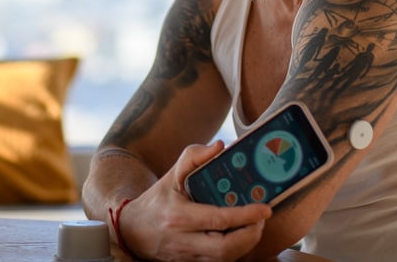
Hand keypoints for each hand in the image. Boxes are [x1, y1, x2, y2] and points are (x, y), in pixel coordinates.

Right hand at [116, 141, 272, 260]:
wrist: (132, 231)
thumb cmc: (156, 201)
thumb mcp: (171, 176)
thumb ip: (194, 157)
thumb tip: (220, 147)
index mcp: (178, 217)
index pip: (218, 220)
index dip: (245, 215)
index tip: (264, 208)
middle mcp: (183, 240)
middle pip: (225, 248)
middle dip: (250, 235)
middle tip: (262, 219)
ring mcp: (187, 256)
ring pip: (224, 259)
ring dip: (245, 244)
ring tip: (254, 225)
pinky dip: (234, 251)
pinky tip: (240, 236)